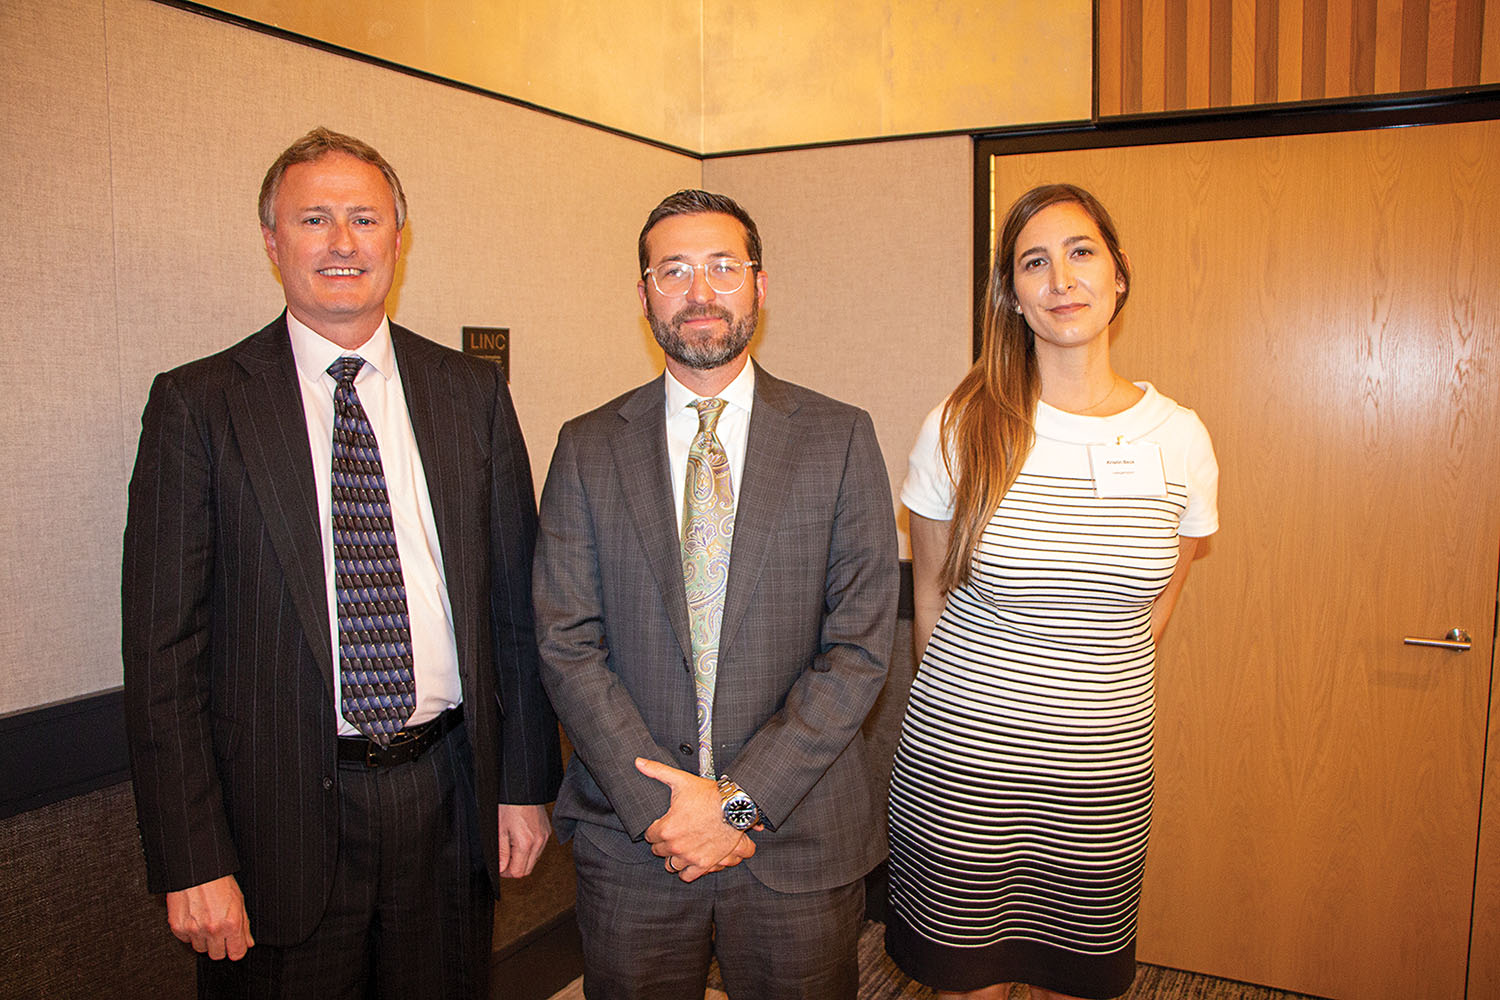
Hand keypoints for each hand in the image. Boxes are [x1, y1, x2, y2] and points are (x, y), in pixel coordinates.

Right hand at [166, 874, 253, 959]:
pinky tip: (194, 917)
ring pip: (200, 948)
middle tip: (220, 931)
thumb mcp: (239, 901)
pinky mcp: (178, 927)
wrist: (195, 870)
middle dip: (220, 945)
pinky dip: (190, 932)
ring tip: (206, 921)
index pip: (236, 954)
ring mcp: (194, 930)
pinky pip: (185, 939)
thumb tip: (248, 942)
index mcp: (231, 924)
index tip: (235, 945)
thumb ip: (244, 925)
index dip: (236, 949)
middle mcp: (212, 929)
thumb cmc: (219, 881)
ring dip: (204, 939)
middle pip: (217, 955)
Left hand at [496, 803, 552, 877]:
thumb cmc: (509, 806)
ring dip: (523, 860)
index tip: (500, 867)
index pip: (518, 872)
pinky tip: (521, 842)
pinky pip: (539, 850)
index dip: (506, 873)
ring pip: (534, 861)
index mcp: (525, 843)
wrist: (522, 790)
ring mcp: (545, 837)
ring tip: (512, 849)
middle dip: (514, 869)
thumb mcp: (500, 830)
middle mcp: (538, 842)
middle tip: (504, 860)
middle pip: (527, 870)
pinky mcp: (547, 832)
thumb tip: (501, 868)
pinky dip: (530, 851)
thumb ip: (501, 852)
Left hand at [635, 757, 754, 881]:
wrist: (734, 806)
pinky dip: (686, 871)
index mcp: (666, 828)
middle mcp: (676, 846)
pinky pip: (687, 876)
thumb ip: (656, 771)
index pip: (649, 836)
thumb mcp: (680, 780)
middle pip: (659, 851)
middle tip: (672, 834)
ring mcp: (690, 857)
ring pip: (670, 865)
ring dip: (673, 857)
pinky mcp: (704, 864)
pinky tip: (688, 860)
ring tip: (680, 847)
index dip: (655, 829)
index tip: (661, 824)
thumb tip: (638, 762)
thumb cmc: (708, 794)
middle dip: (663, 843)